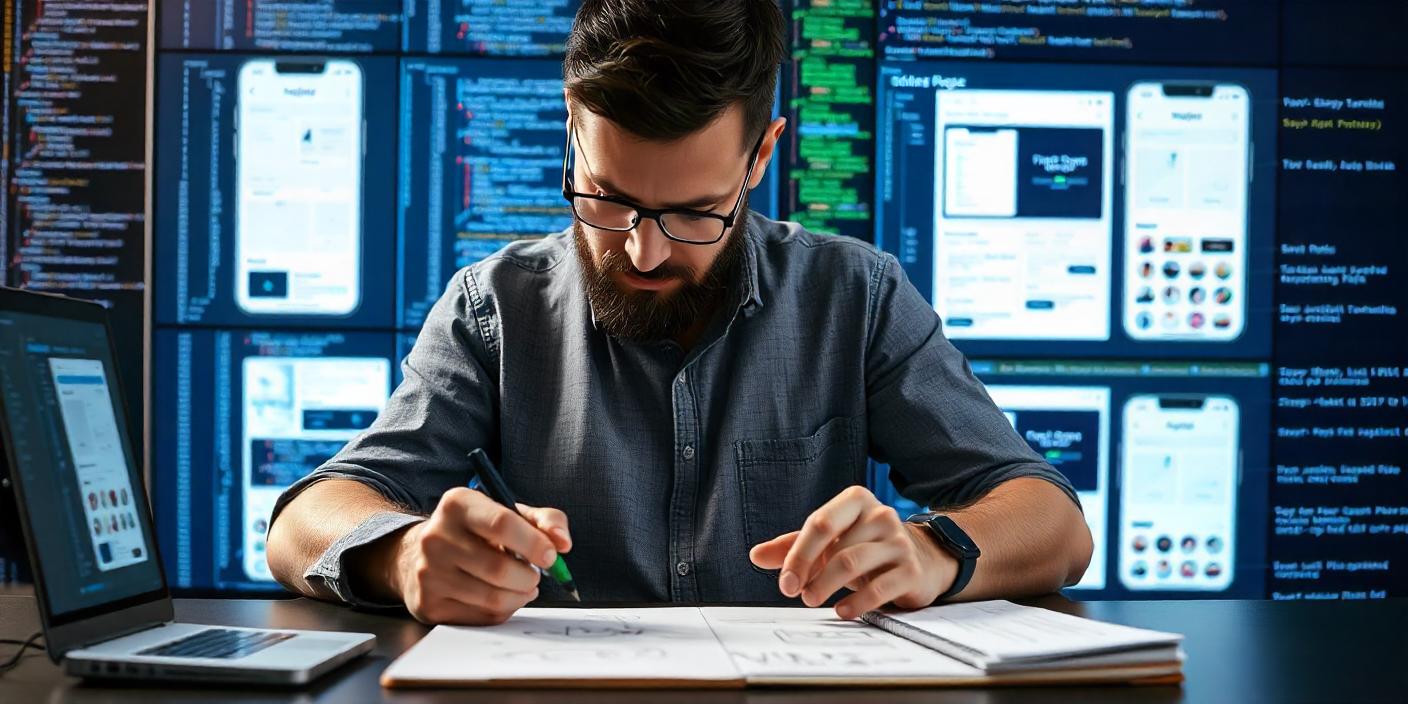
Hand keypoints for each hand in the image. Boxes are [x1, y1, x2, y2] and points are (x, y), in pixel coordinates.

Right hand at [387, 487, 571, 624]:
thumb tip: (563, 543)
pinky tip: (500, 597)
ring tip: (522, 586)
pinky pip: (481, 617)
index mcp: (457, 505)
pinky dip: (503, 611)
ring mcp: (429, 573)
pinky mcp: (429, 604)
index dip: (534, 543)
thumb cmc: (477, 532)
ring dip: (520, 596)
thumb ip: (545, 521)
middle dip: (529, 576)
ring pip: (492, 598)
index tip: (551, 555)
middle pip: (499, 568)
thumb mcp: (509, 513)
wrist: (422, 556)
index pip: (501, 523)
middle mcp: (436, 537)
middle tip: (534, 575)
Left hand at [749, 486, 955, 619]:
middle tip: (796, 594)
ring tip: (812, 601)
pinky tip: (842, 611)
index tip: (785, 581)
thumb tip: (755, 555)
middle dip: (811, 573)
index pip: (821, 523)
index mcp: (856, 501)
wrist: (919, 559)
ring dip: (827, 586)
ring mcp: (898, 542)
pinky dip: (856, 603)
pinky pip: (879, 588)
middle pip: (836, 546)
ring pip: (854, 564)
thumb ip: (792, 546)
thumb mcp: (829, 541)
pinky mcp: (911, 571)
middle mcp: (881, 515)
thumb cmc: (863, 545)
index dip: (798, 554)